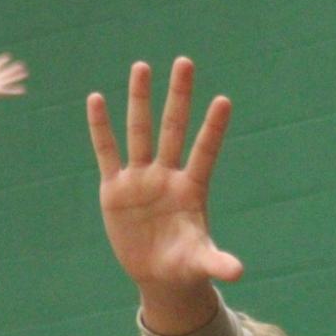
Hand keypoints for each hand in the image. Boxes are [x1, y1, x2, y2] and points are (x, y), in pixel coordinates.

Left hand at [0, 52, 27, 120]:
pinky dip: (15, 90)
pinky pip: (8, 91)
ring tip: (26, 73)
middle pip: (5, 72)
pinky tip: (23, 90)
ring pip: (8, 79)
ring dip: (17, 76)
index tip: (8, 56)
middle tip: (22, 64)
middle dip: (13, 69)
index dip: (1, 61)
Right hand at [88, 58, 242, 335]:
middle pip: (173, 129)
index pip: (205, 152)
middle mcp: (167, 176)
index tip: (224, 101)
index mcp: (192, 190)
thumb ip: (217, 263)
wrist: (158, 273)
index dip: (213, 129)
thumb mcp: (201, 263)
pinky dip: (100, 128)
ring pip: (140, 132)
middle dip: (179, 97)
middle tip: (185, 62)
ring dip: (140, 100)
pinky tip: (97, 99)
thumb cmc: (185, 264)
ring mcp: (140, 179)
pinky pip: (107, 153)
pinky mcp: (115, 189)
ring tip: (142, 66)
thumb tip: (238, 273)